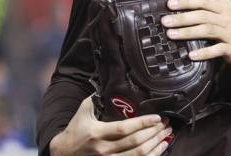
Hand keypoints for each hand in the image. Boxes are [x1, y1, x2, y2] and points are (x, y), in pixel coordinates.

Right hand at [50, 95, 171, 155]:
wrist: (64, 154)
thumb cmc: (75, 131)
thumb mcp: (82, 112)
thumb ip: (95, 98)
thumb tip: (106, 82)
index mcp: (98, 133)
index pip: (123, 129)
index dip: (142, 123)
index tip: (157, 117)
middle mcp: (105, 149)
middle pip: (135, 143)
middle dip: (154, 133)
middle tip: (166, 123)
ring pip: (138, 155)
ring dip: (156, 145)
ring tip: (167, 135)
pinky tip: (160, 148)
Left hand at [163, 0, 230, 72]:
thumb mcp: (229, 4)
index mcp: (224, 7)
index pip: (204, 0)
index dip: (187, 1)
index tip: (170, 3)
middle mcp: (227, 19)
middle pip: (202, 15)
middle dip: (182, 18)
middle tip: (165, 21)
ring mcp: (230, 34)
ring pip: (207, 30)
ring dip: (188, 33)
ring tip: (171, 35)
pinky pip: (217, 50)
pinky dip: (204, 53)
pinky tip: (191, 55)